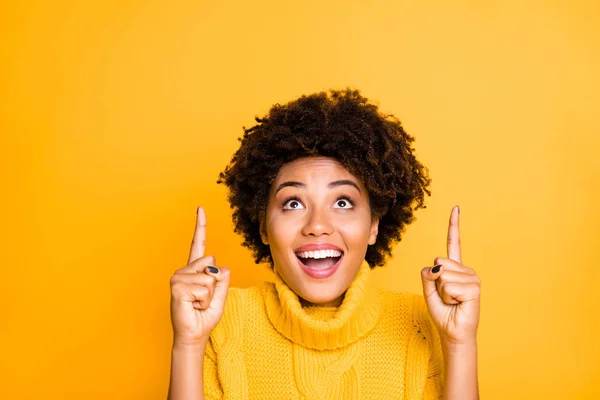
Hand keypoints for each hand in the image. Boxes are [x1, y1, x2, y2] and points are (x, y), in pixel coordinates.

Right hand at [169, 206, 230, 346]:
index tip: (200, 208)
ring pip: (210, 277)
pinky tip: (193, 306)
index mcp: (196, 269)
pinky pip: (203, 288)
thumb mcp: (221, 294)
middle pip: (212, 262)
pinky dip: (204, 300)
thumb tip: (218, 267)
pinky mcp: (176, 287)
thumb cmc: (205, 315)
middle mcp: (185, 270)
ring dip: (210, 295)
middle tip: (203, 298)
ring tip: (198, 303)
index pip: (199, 244)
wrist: (194, 334)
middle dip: (215, 283)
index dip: (200, 226)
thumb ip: (223, 278)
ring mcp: (178, 277)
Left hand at [421, 206, 480, 344]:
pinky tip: (458, 303)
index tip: (456, 208)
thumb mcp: (428, 289)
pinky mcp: (474, 288)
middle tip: (445, 296)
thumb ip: (427, 274)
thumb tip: (437, 266)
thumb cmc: (442, 311)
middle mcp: (465, 269)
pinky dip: (448, 297)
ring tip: (452, 301)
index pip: (453, 243)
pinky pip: (449, 286)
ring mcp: (472, 277)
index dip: (454, 225)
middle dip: (435, 282)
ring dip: (442, 292)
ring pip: (443, 276)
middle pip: (438, 263)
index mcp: (454, 267)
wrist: (452, 331)